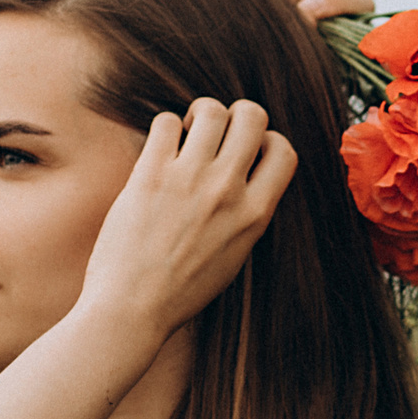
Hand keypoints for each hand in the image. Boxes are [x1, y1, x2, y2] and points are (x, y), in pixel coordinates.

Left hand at [81, 98, 297, 335]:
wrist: (133, 308)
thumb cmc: (181, 290)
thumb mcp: (234, 255)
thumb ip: (245, 213)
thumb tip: (245, 175)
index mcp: (256, 214)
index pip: (284, 150)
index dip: (267, 141)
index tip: (246, 153)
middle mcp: (228, 191)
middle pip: (252, 116)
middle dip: (236, 114)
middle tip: (215, 132)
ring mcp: (190, 179)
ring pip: (210, 110)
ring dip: (199, 114)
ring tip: (185, 134)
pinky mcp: (151, 174)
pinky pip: (165, 121)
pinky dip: (164, 128)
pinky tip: (159, 150)